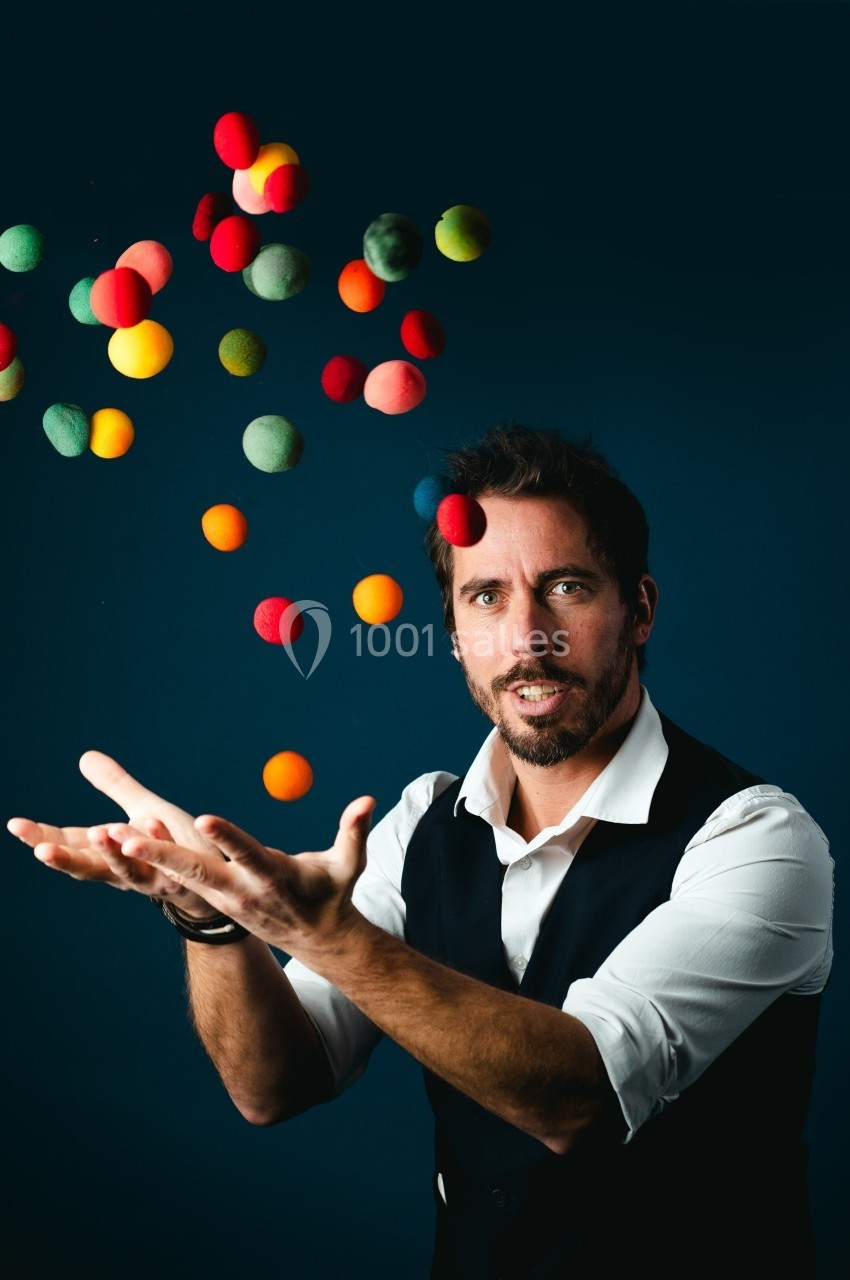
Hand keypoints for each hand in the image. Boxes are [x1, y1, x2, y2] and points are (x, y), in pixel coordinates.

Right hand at [8, 750, 218, 914]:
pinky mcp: (185, 879)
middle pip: (89, 868)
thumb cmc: (176, 844)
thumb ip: (116, 787)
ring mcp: (154, 879)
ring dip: (113, 853)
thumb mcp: (143, 809)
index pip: (70, 844)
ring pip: (128, 872)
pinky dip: (159, 845)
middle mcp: (126, 870)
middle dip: (66, 858)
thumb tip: (85, 756)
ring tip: (101, 832)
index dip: (43, 837)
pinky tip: (153, 825)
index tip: (15, 825)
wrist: (217, 879)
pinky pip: (171, 865)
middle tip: (41, 850)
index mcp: (111, 852)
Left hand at [118, 794, 376, 957]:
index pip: (246, 854)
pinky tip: (116, 846)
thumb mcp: (347, 866)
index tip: (203, 818)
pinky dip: (147, 864)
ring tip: (105, 837)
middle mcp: (240, 890)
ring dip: (140, 858)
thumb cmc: (331, 892)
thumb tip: (368, 800)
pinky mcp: (209, 898)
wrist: (316, 939)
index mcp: (272, 877)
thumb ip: (353, 832)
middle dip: (159, 854)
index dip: (226, 837)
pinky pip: (172, 880)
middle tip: (125, 837)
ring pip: (174, 876)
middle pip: (195, 870)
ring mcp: (220, 897)